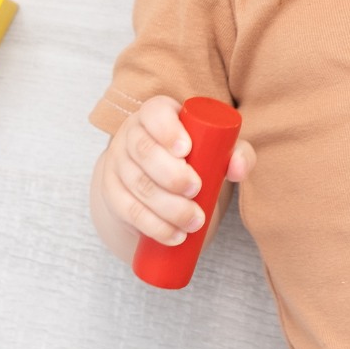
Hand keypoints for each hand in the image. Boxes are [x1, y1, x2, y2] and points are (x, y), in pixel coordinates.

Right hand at [96, 94, 255, 246]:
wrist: (157, 177)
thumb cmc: (194, 155)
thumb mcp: (217, 148)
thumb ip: (236, 153)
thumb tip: (238, 168)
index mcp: (157, 113)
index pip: (155, 113)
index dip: (168, 130)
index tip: (186, 150)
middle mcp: (132, 134)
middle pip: (144, 151)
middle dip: (171, 174)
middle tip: (196, 190)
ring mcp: (118, 163)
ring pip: (137, 184)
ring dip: (167, 207)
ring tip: (194, 221)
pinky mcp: (112, 192)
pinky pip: (127, 210)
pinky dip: (153, 225)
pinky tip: (174, 235)